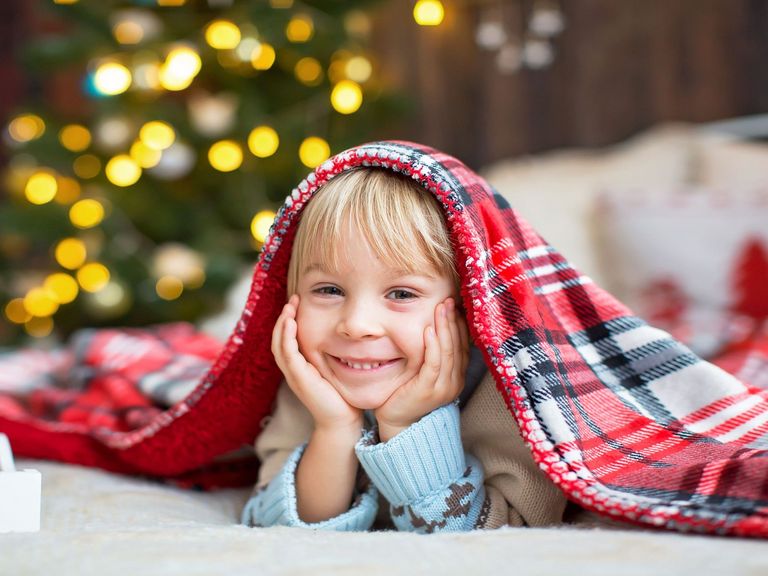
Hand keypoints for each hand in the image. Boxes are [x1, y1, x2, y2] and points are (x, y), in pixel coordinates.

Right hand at [271, 295, 362, 432]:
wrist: (342, 422)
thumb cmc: (342, 396)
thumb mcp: (335, 370)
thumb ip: (334, 354)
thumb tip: (347, 334)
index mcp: (299, 368)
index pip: (286, 340)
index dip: (288, 322)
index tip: (297, 304)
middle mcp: (293, 371)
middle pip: (278, 340)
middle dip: (283, 318)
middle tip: (292, 300)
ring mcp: (294, 375)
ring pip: (279, 345)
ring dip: (282, 324)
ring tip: (289, 307)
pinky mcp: (299, 379)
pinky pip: (288, 354)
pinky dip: (287, 337)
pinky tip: (291, 323)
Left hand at [374, 298, 468, 441]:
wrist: (398, 423)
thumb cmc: (408, 393)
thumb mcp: (425, 372)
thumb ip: (433, 355)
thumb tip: (434, 327)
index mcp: (456, 376)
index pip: (463, 345)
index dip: (460, 324)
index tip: (455, 305)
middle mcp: (454, 381)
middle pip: (458, 345)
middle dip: (453, 320)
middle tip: (449, 299)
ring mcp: (444, 387)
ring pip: (449, 351)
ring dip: (445, 327)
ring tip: (441, 308)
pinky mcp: (429, 389)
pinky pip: (434, 363)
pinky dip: (433, 345)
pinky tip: (429, 330)